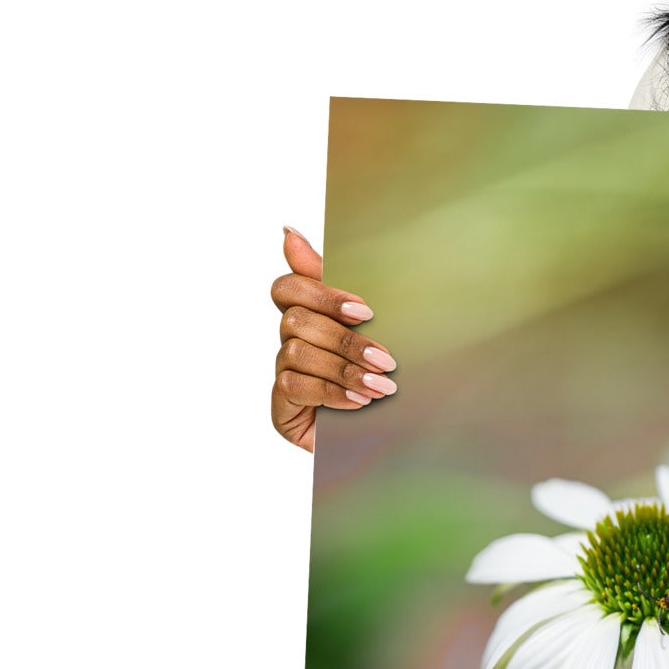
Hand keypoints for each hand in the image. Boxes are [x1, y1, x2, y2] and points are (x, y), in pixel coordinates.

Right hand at [269, 225, 396, 451]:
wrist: (385, 436)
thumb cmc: (380, 375)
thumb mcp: (374, 328)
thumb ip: (339, 284)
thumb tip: (287, 231)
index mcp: (310, 315)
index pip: (288, 287)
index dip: (321, 294)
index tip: (365, 311)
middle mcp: (290, 341)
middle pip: (296, 320)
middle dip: (345, 340)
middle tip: (387, 359)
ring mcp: (283, 373)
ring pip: (297, 353)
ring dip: (344, 369)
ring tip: (382, 387)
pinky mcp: (281, 406)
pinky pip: (294, 387)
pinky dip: (331, 393)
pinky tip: (360, 403)